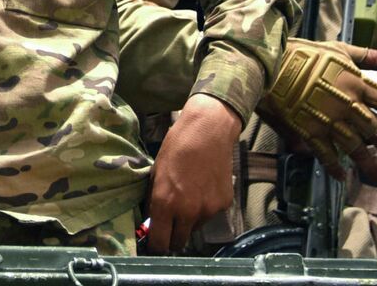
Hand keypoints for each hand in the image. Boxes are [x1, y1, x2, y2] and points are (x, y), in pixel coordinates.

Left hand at [143, 93, 240, 253]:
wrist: (208, 130)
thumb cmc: (177, 146)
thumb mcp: (156, 173)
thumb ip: (154, 200)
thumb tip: (153, 219)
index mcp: (165, 204)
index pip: (160, 243)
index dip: (156, 245)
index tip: (155, 242)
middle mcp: (187, 212)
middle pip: (179, 242)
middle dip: (173, 237)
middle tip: (170, 225)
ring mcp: (208, 210)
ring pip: (195, 228)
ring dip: (190, 221)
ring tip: (189, 197)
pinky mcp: (224, 204)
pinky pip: (210, 215)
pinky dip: (205, 208)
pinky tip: (203, 188)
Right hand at [258, 39, 376, 186]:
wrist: (269, 64)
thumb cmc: (304, 53)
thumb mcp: (340, 49)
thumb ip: (371, 57)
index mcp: (358, 84)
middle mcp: (349, 105)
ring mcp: (329, 120)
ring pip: (357, 149)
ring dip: (369, 167)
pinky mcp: (309, 131)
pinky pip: (327, 154)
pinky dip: (335, 166)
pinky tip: (341, 176)